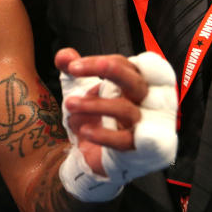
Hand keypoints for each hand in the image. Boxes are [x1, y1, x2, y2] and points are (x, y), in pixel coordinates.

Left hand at [54, 48, 176, 201]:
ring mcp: (148, 127)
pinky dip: (104, 135)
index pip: (126, 65)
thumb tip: (64, 55)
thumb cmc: (96, 118)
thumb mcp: (80, 90)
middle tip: (74, 69)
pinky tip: (84, 131)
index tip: (71, 66)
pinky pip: (126, 140)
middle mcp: (147, 104)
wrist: (95, 157)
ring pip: (126, 110)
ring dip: (94, 105)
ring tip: (69, 104)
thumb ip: (73, 69)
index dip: (100, 62)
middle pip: (136, 81)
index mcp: (136, 85)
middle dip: (108, 70)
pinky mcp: (143, 151)